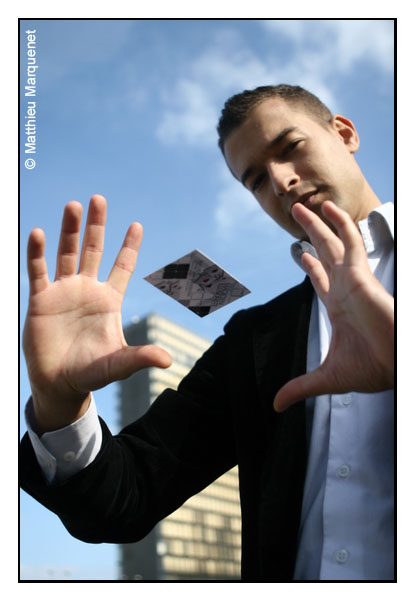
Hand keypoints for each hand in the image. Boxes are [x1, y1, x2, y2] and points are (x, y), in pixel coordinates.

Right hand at [23, 195, 171, 432]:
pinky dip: (38, 253)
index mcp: (109, 300)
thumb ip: (139, 358)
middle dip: (97, 225)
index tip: (137, 225)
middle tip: (99, 199)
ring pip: (67, 253)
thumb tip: (168, 360)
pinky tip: (39, 233)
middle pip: (93, 250)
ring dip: (69, 230)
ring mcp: (64, 292)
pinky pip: (39, 271)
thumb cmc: (91, 373)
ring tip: (73, 206)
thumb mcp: (118, 364)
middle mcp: (87, 290)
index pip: (122, 266)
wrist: (59, 384)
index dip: (129, 246)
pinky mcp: (41, 299)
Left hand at [273, 201, 393, 411]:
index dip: (312, 265)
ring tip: (301, 207)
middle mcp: (345, 289)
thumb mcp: (326, 378)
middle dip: (311, 236)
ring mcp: (352, 280)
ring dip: (318, 224)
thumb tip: (276, 404)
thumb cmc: (371, 369)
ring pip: (333, 243)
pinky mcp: (360, 275)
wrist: (393, 365)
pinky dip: (340, 223)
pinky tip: (327, 208)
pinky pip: (350, 241)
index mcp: (338, 307)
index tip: (302, 253)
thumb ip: (300, 386)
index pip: (322, 279)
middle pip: (325, 254)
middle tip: (297, 218)